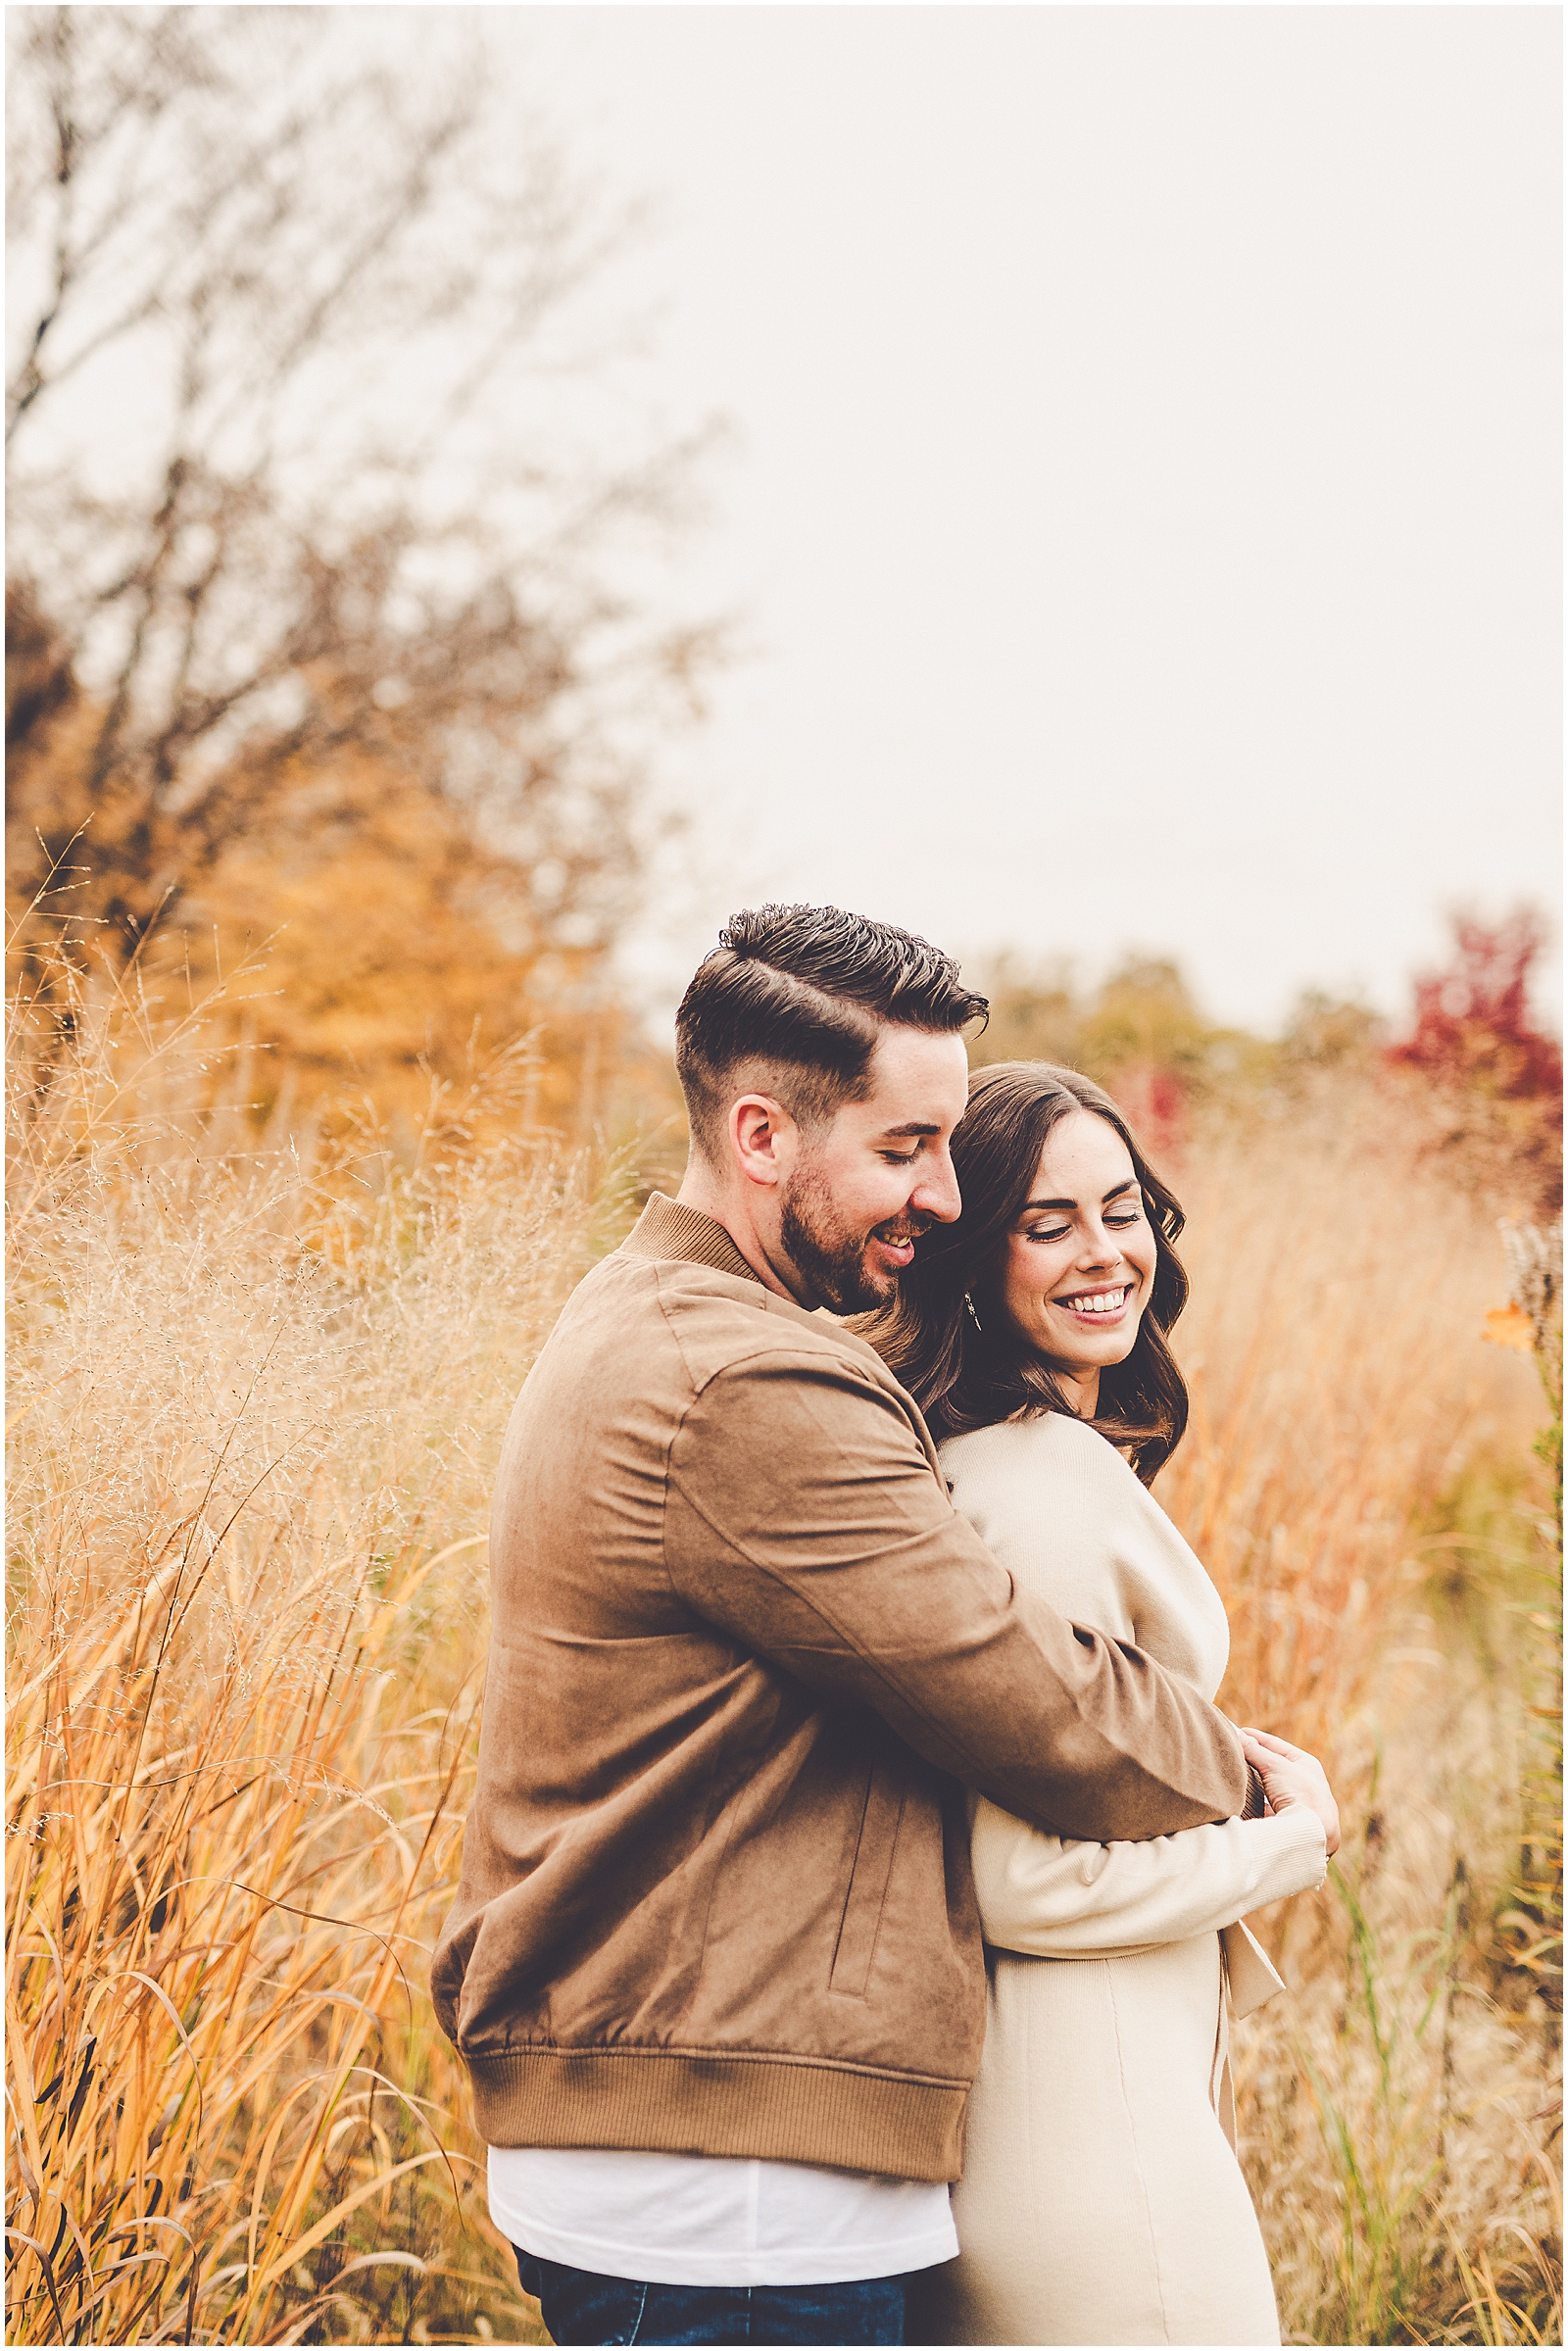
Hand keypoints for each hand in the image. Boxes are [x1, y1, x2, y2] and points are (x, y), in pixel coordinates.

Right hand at [1239, 1727, 1339, 1856]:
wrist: (1312, 1834)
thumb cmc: (1300, 1794)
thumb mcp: (1274, 1765)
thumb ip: (1253, 1750)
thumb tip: (1234, 1733)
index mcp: (1306, 1765)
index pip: (1276, 1746)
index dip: (1256, 1738)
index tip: (1237, 1732)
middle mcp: (1304, 1784)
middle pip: (1272, 1767)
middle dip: (1253, 1761)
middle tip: (1232, 1753)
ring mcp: (1297, 1804)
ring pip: (1268, 1789)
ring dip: (1252, 1784)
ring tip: (1233, 1776)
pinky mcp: (1287, 1823)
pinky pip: (1265, 1808)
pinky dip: (1253, 1804)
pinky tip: (1240, 1801)